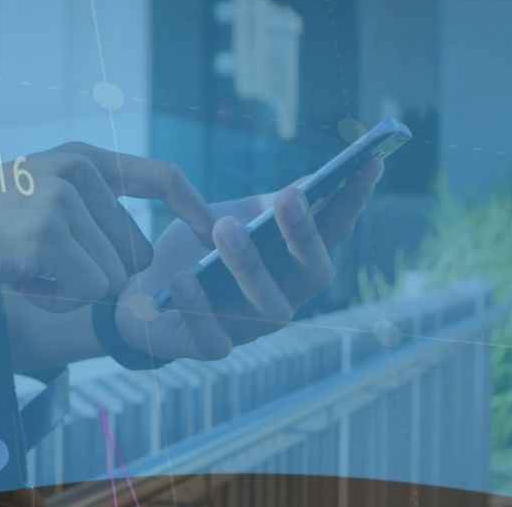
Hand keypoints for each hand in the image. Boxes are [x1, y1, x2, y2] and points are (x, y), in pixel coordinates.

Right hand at [0, 142, 215, 310]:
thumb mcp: (36, 196)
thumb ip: (86, 212)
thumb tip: (136, 264)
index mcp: (79, 159)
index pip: (158, 176)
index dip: (191, 205)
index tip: (210, 231)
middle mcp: (76, 172)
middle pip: (132, 250)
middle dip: (94, 275)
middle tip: (38, 265)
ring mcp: (61, 201)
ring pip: (109, 276)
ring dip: (69, 290)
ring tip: (22, 268)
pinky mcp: (46, 235)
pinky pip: (86, 291)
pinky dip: (55, 300)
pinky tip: (18, 280)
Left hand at [114, 158, 383, 359]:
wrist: (141, 289)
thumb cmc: (195, 251)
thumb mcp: (230, 217)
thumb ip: (265, 207)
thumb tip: (310, 182)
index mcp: (292, 263)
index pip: (333, 232)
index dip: (353, 201)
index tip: (370, 163)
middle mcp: (283, 297)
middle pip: (313, 274)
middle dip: (304, 235)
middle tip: (289, 197)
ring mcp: (250, 328)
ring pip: (269, 308)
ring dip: (250, 266)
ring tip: (225, 228)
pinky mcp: (211, 348)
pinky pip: (213, 338)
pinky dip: (198, 309)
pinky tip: (182, 280)